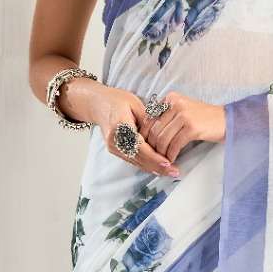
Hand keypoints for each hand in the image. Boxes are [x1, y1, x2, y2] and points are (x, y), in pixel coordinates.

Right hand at [60, 76, 179, 178]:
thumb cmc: (117, 100)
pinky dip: (146, 164)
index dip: (154, 157)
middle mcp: (114, 140)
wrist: (98, 104)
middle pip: (138, 158)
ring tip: (170, 171)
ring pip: (136, 162)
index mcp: (119, 125)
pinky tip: (159, 168)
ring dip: (153, 168)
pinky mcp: (115, 150)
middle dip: (157, 167)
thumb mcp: (136, 104)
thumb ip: (149, 120)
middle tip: (174, 171)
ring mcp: (113, 147)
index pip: (139, 146)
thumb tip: (164, 133)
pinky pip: (132, 160)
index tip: (168, 162)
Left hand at [137, 90, 225, 163]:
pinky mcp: (191, 127)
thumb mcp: (183, 110)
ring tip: (163, 159)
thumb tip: (147, 133)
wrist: (227, 120)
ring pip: (163, 139)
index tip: (145, 147)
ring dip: (161, 153)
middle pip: (154, 130)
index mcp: (171, 98)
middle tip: (153, 157)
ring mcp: (184, 115)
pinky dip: (171, 154)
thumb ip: (166, 117)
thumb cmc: (204, 119)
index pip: (150, 118)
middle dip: (152, 146)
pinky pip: (174, 145)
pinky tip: (172, 159)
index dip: (145, 135)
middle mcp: (175, 103)